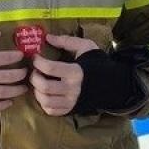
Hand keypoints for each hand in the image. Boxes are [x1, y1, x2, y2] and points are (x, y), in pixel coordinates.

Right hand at [0, 45, 28, 112]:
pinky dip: (2, 105)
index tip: (21, 55)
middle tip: (26, 72)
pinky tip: (9, 102)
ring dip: (15, 91)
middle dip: (19, 75)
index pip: (3, 58)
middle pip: (7, 77)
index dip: (14, 56)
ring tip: (23, 88)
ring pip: (2, 92)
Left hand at [32, 31, 148, 116]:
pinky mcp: (70, 110)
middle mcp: (72, 89)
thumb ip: (66, 41)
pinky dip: (43, 103)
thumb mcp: (85, 47)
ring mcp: (71, 102)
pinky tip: (45, 94)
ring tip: (38, 83)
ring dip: (36, 91)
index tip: (35, 58)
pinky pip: (50, 110)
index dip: (38, 62)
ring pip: (45, 101)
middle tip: (34, 71)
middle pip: (44, 86)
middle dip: (34, 77)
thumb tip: (48, 37)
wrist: (113, 84)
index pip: (50, 68)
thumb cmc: (97, 64)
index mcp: (76, 72)